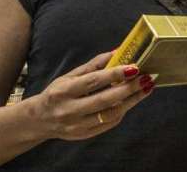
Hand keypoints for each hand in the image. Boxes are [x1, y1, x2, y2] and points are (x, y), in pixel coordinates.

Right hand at [27, 51, 154, 140]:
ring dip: (131, 101)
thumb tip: (118, 51)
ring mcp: (77, 125)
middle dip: (129, 89)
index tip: (134, 67)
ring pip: (110, 114)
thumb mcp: (70, 75)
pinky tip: (130, 101)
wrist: (39, 120)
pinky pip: (108, 124)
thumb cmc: (58, 93)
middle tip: (146, 78)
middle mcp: (70, 110)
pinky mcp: (84, 135)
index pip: (93, 81)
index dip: (115, 74)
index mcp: (64, 91)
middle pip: (104, 100)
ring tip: (145, 89)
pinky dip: (122, 112)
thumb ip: (94, 64)